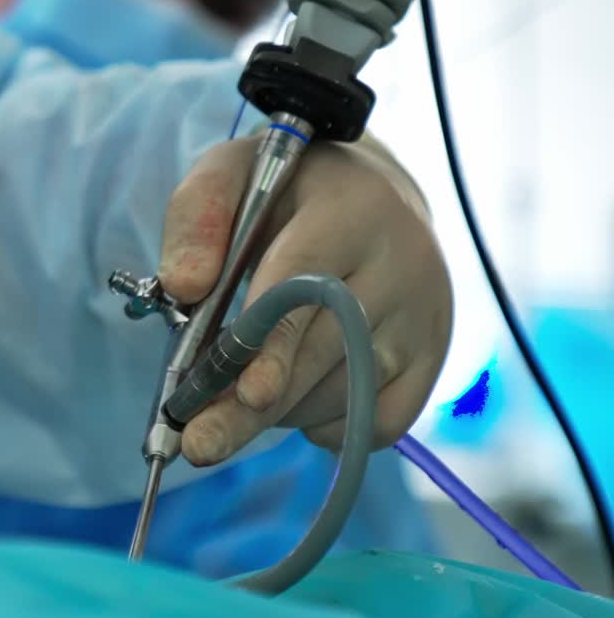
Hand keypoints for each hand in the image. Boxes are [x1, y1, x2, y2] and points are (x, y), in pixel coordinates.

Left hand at [158, 133, 451, 465]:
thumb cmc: (283, 188)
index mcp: (350, 209)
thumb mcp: (229, 174)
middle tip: (200, 443)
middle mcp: (404, 262)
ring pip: (350, 392)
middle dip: (256, 405)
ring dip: (283, 411)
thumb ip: (199, 218)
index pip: (309, 287)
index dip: (274, 345)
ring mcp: (427, 314)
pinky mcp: (433, 354)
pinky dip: (330, 427)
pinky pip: (383, 420)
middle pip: (326, 351)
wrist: (368, 192)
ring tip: (237, 397)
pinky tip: (293, 404)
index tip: (245, 394)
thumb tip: (183, 286)